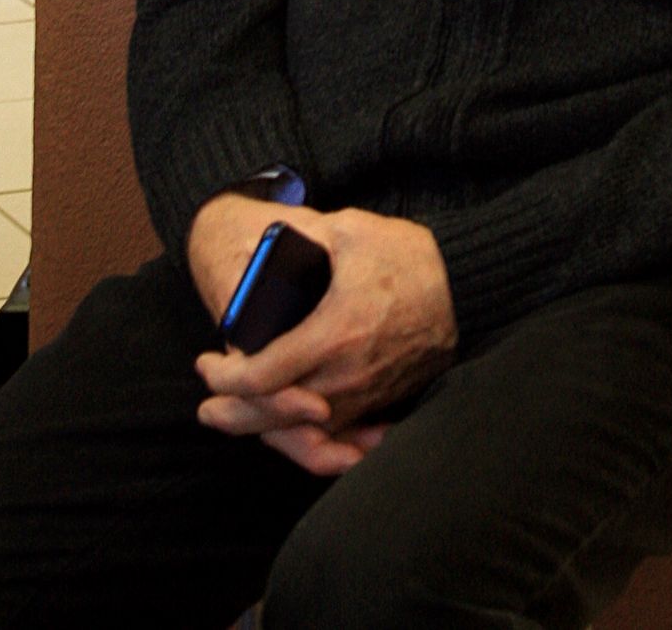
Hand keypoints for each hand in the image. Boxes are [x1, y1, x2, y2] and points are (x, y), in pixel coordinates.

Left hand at [193, 205, 457, 476]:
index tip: (206, 362)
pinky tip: (286, 433)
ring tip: (235, 417)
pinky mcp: (380, 403)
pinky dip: (305, 440)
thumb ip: (304, 236)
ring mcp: (365, 395)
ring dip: (263, 429)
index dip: (224, 377)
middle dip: (232, 415)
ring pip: (302, 433)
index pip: (262, 376)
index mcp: (332, 332)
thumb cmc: (408, 257)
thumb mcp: (351, 231)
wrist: (465, 288)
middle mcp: (345, 374)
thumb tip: (264, 238)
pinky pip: (335, 438)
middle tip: (207, 406)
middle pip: (273, 418)